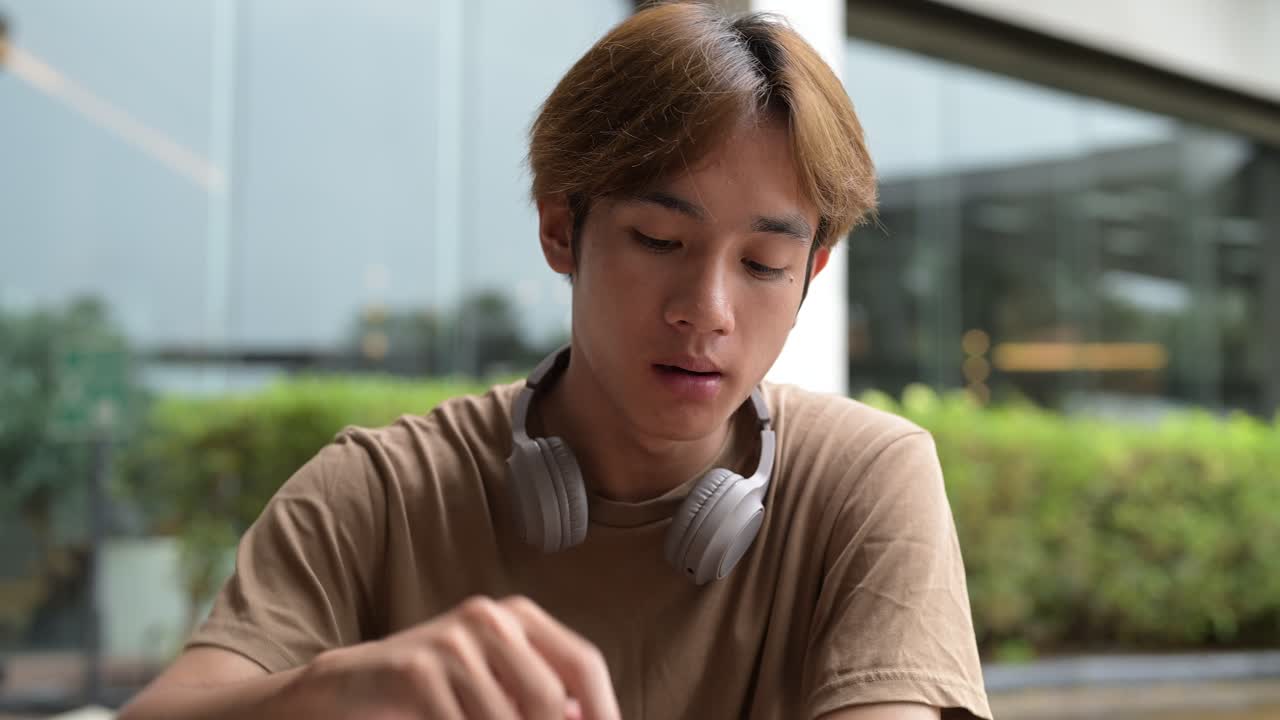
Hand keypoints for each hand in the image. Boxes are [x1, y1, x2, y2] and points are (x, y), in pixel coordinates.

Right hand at [283, 595, 620, 719]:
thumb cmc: (434, 692)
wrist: (349, 686)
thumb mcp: (494, 687)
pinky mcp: (417, 670)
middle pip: (548, 697)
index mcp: (519, 617)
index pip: (583, 663)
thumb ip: (538, 697)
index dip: (604, 709)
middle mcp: (490, 618)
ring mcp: (452, 641)